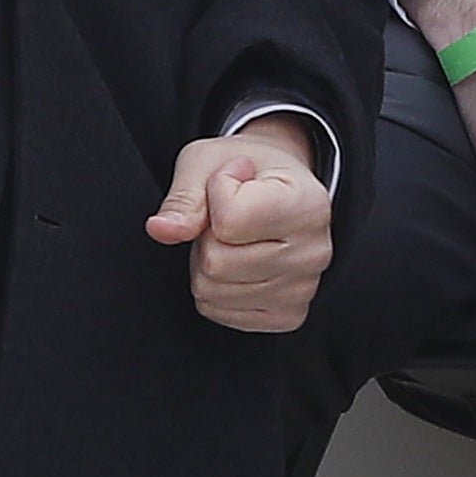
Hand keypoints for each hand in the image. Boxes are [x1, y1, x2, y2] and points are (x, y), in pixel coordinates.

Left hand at [148, 117, 333, 331]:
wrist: (281, 187)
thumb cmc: (246, 171)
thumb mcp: (210, 161)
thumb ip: (185, 195)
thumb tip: (161, 230)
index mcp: (308, 205)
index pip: (229, 220)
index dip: (213, 195)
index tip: (234, 181)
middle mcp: (314, 252)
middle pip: (216, 263)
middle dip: (206, 237)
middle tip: (229, 216)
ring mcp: (303, 290)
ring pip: (212, 291)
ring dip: (206, 264)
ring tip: (234, 239)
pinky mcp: (287, 315)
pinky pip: (218, 311)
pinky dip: (214, 288)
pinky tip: (238, 263)